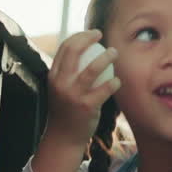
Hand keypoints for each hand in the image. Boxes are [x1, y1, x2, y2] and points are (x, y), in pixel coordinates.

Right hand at [47, 29, 120, 144]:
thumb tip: (84, 53)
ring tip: (114, 52)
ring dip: (106, 57)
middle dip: (89, 38)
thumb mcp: (61, 89)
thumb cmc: (66, 110)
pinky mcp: (86, 106)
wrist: (64, 137)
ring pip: (91, 69)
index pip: (65, 48)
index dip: (80, 36)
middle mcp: (61, 83)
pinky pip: (103, 90)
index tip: (93, 34)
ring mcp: (73, 94)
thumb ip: (68, 73)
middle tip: (102, 36)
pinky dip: (113, 83)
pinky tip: (118, 80)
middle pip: (74, 51)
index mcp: (54, 76)